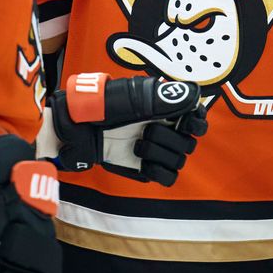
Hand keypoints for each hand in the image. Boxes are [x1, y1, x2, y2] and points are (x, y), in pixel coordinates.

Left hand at [36, 73, 207, 185]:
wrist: (74, 128)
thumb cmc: (99, 105)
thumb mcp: (131, 97)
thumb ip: (165, 98)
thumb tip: (194, 95)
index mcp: (164, 108)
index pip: (198, 118)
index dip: (197, 122)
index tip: (185, 121)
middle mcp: (163, 129)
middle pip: (189, 143)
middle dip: (169, 138)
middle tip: (147, 130)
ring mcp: (155, 150)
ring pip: (179, 160)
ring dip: (160, 153)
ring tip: (138, 145)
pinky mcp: (145, 170)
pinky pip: (168, 177)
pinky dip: (158, 170)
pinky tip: (142, 162)